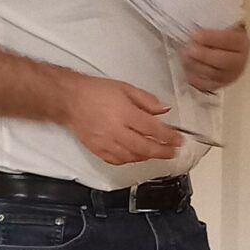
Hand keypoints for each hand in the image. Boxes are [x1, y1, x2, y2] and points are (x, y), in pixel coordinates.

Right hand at [60, 75, 181, 165]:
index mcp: (125, 113)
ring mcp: (106, 142)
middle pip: (145, 147)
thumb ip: (146, 100)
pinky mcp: (97, 149)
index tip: (179, 140)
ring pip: (132, 157)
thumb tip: (163, 110)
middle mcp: (116, 130)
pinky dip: (129, 160)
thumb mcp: (125, 88)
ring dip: (147, 157)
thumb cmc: (96, 91)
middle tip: (173, 152)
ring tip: (157, 153)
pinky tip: (136, 156)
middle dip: (162, 152)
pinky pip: (117, 160)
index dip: (169, 136)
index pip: (153, 129)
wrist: (70, 100)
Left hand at [182, 24, 249, 91]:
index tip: (195, 34)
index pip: (229, 40)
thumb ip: (212, 22)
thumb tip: (196, 24)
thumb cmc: (219, 32)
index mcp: (242, 42)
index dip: (211, 37)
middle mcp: (240, 61)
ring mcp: (230, 75)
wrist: (223, 47)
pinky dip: (195, 78)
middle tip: (188, 49)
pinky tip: (186, 70)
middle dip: (203, 55)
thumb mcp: (220, 23)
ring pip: (213, 74)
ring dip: (196, 66)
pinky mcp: (220, 85)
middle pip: (223, 61)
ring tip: (184, 57)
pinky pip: (207, 85)